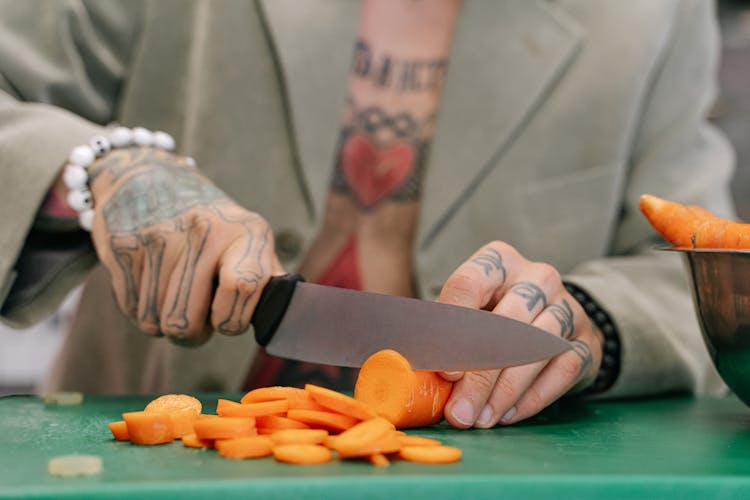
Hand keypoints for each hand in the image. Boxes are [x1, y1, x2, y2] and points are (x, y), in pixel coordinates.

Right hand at [88, 147, 283, 344]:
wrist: (148, 177)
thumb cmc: (212, 225)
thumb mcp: (248, 238)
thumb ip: (267, 277)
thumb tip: (286, 318)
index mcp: (246, 232)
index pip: (243, 285)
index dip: (231, 319)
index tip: (226, 321)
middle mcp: (204, 230)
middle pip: (186, 322)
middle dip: (192, 334)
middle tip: (197, 318)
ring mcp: (160, 237)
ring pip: (155, 322)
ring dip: (164, 323)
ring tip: (175, 297)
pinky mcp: (124, 246)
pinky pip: (130, 309)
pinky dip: (140, 309)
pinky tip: (152, 285)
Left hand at [437, 241, 602, 427]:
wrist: (555, 315)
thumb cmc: (495, 312)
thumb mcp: (469, 307)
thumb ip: (445, 330)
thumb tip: (416, 369)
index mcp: (497, 260)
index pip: (468, 284)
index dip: (453, 329)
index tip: (446, 373)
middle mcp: (537, 277)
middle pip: (507, 324)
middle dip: (480, 376)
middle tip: (460, 412)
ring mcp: (568, 306)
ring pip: (538, 349)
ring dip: (506, 392)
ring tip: (481, 418)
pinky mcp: (586, 338)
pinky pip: (563, 370)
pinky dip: (533, 398)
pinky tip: (508, 415)